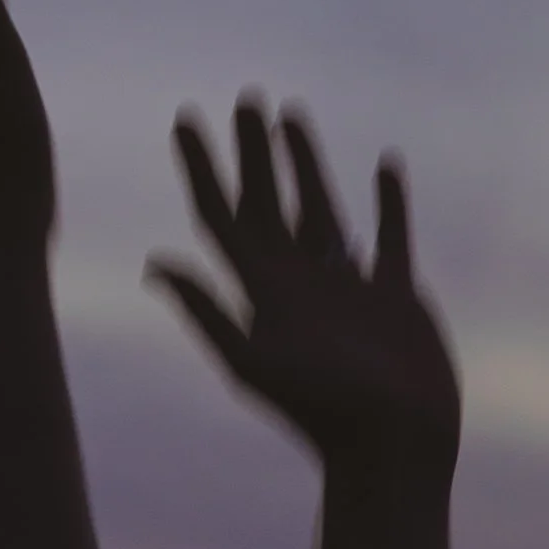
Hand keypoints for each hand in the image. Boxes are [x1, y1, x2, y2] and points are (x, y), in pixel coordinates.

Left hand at [147, 100, 459, 479]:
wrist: (394, 450)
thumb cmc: (324, 410)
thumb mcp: (255, 361)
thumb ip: (208, 312)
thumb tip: (153, 264)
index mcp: (261, 292)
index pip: (221, 216)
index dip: (201, 168)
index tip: (185, 118)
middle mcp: (298, 283)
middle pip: (267, 203)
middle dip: (254, 153)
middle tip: (244, 98)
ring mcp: (346, 287)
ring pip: (320, 209)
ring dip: (306, 164)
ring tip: (292, 115)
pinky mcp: (395, 297)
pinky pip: (390, 235)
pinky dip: (388, 202)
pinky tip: (385, 165)